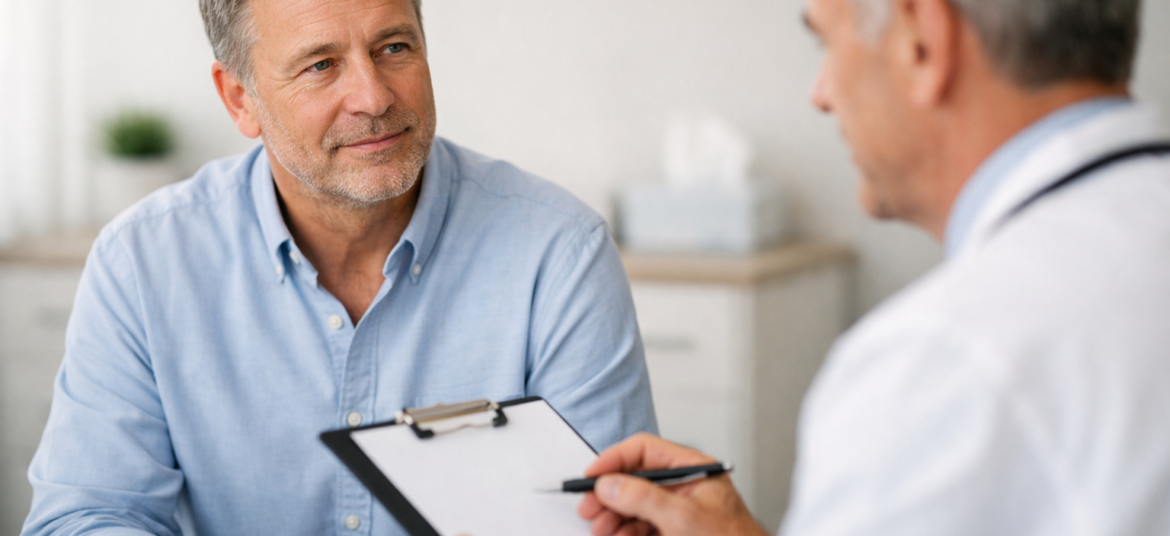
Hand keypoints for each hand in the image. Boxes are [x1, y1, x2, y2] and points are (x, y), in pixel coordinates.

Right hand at [577, 433, 769, 535]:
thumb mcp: (684, 519)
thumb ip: (644, 498)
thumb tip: (610, 484)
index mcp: (693, 470)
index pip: (645, 450)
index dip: (615, 460)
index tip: (592, 477)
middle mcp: (684, 487)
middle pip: (635, 479)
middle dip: (610, 495)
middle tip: (589, 509)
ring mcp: (678, 511)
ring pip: (634, 506)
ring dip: (613, 517)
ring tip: (601, 530)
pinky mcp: (673, 532)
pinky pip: (641, 526)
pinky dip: (625, 532)